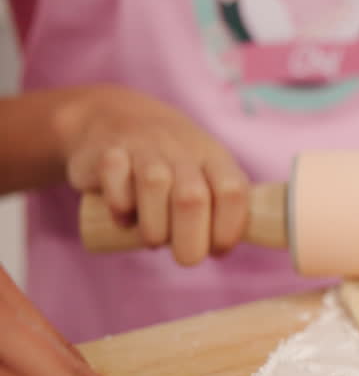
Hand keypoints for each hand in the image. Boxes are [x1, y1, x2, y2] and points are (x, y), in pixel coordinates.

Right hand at [56, 85, 249, 264]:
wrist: (116, 118)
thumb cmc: (171, 165)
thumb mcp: (205, 175)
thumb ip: (221, 207)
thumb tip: (222, 250)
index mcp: (214, 157)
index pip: (233, 192)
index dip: (228, 228)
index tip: (216, 250)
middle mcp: (182, 149)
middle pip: (192, 197)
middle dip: (190, 238)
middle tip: (185, 257)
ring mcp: (144, 146)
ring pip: (154, 185)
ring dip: (154, 227)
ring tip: (153, 240)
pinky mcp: (108, 150)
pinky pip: (114, 176)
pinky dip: (119, 204)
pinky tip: (123, 216)